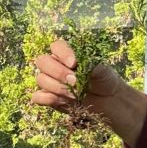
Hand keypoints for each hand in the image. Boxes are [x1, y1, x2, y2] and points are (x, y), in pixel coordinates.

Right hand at [32, 39, 146, 147]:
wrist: (108, 99)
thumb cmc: (103, 79)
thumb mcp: (102, 69)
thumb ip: (90, 65)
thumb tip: (76, 64)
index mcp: (66, 54)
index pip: (56, 46)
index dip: (62, 53)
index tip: (74, 63)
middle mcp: (54, 65)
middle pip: (42, 62)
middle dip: (58, 72)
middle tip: (75, 82)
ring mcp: (50, 81)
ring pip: (41, 79)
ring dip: (58, 87)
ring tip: (76, 94)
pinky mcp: (49, 97)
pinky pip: (38, 97)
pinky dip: (48, 99)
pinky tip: (63, 101)